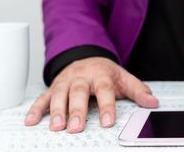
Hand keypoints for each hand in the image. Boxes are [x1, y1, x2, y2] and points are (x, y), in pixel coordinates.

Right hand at [24, 57, 158, 132]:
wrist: (86, 57)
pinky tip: (30, 121)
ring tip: (57, 127)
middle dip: (76, 110)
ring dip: (56, 111)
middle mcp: (82, 77)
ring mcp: (65, 82)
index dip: (107, 106)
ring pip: (59, 94)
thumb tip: (153, 102)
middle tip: (76, 127)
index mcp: (101, 75)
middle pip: (78, 92)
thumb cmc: (105, 72)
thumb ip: (138, 91)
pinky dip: (35, 109)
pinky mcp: (53, 87)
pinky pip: (42, 98)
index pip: (105, 90)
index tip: (108, 122)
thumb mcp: (124, 78)